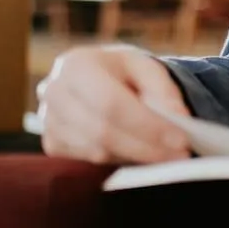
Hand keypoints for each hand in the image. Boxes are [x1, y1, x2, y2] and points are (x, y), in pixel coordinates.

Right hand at [36, 46, 191, 164]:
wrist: (89, 78)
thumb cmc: (119, 71)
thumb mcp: (145, 67)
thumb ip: (164, 91)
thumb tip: (178, 119)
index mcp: (76, 65)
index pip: (111, 102)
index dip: (147, 125)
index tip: (180, 140)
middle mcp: (54, 92)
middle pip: (102, 132)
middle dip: (146, 148)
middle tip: (179, 155)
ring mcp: (48, 121)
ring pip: (97, 152)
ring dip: (136, 157)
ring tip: (166, 155)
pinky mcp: (52, 144)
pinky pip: (89, 163)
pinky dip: (119, 161)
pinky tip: (139, 154)